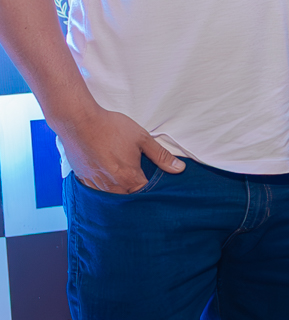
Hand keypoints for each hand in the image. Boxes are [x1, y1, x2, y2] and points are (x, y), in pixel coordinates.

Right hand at [61, 107, 185, 193]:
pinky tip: (106, 180)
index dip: (152, 192)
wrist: (79, 121)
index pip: (145, 195)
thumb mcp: (141, 138)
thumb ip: (160, 156)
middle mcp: (112, 186)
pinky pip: (95, 192)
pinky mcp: (83, 180)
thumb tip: (179, 169)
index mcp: (129, 178)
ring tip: (123, 182)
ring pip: (111, 198)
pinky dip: (102, 190)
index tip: (155, 186)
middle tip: (139, 184)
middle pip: (128, 199)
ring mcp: (95, 185)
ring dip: (119, 193)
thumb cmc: (110, 127)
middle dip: (135, 195)